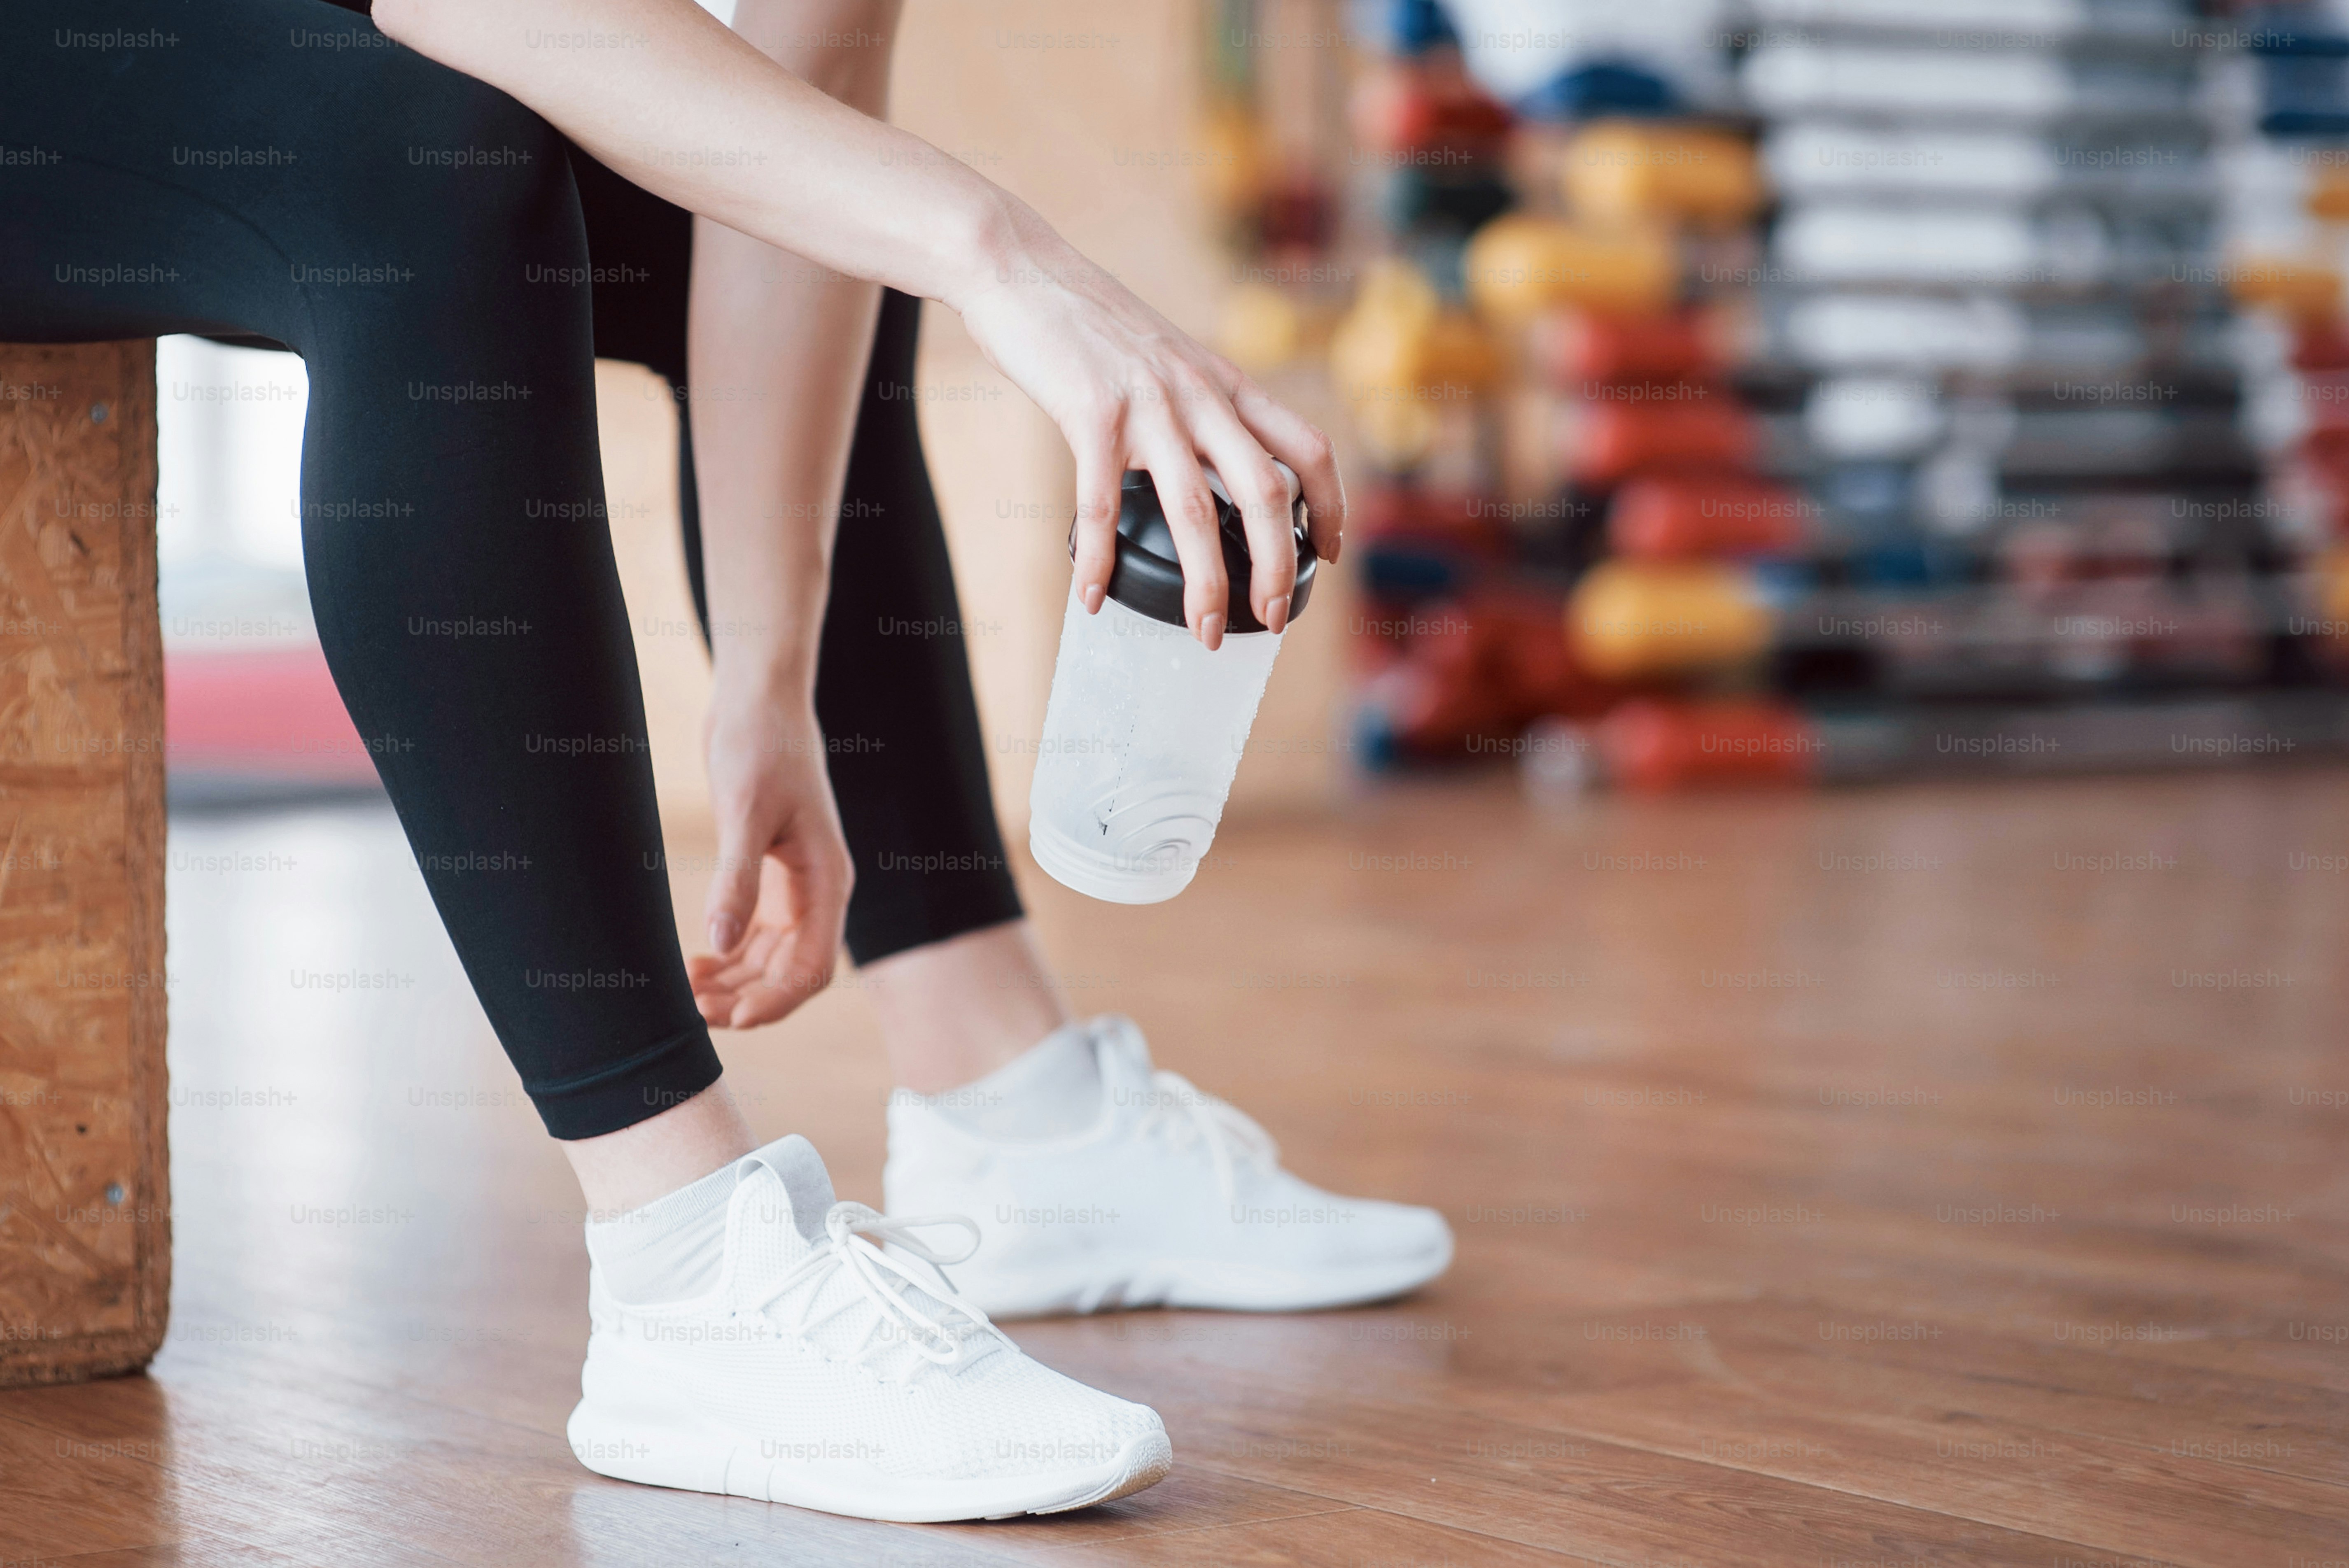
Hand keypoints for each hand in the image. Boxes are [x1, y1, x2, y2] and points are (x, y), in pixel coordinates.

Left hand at [686, 692, 853, 1028]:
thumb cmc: (761, 746)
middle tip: (692, 1011)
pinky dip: (728, 956)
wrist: (759, 702)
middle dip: (746, 998)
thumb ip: (736, 880)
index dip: (774, 1002)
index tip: (728, 1019)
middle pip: (790, 972)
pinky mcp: (771, 878)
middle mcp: (818, 892)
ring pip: (771, 960)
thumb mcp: (746, 813)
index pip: (811, 967)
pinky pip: (756, 936)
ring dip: (734, 983)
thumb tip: (720, 945)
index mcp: (827, 881)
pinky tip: (694, 963)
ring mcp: (796, 888)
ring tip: (686, 993)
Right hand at [953, 218, 1346, 649]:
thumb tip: (1210, 464)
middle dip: (1279, 566)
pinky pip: (1100, 505)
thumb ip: (1197, 406)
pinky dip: (1098, 560)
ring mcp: (1147, 405)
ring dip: (1207, 584)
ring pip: (1196, 510)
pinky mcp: (1089, 414)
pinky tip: (1092, 597)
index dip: (1330, 505)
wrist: (1020, 268)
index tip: (1329, 553)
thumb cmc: (1089, 322)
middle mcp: (1199, 395)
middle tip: (1273, 620)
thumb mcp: (1167, 358)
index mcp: (1224, 383)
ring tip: (1207, 634)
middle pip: (1266, 491)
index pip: (1307, 447)